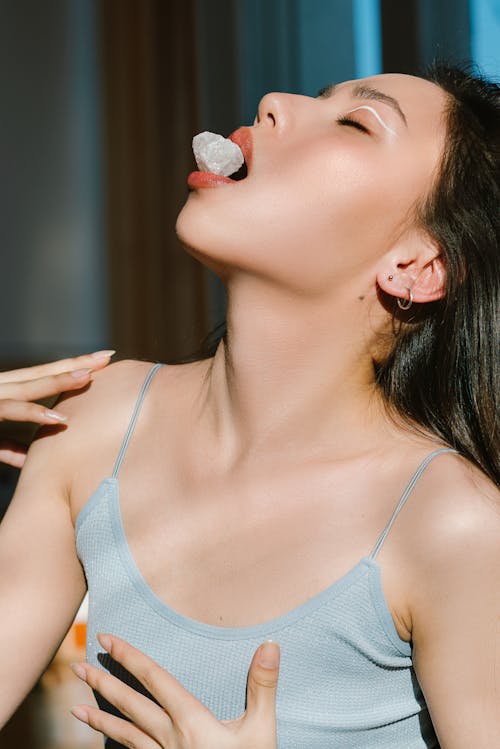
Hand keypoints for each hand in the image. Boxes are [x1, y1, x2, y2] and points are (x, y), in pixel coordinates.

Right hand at [0, 350, 114, 466]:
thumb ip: (11, 447)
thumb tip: (32, 457)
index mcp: (5, 391)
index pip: (41, 375)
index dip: (70, 367)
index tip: (101, 359)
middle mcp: (0, 388)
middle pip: (41, 373)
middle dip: (75, 364)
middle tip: (107, 356)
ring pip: (28, 387)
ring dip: (58, 381)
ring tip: (88, 377)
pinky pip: (9, 410)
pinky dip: (33, 413)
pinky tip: (59, 418)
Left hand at [70, 633, 279, 748]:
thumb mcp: (262, 730)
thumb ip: (262, 686)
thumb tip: (269, 645)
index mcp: (191, 720)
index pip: (154, 679)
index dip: (130, 657)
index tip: (107, 640)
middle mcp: (171, 739)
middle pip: (131, 706)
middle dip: (104, 684)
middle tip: (78, 666)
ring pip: (125, 736)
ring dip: (100, 720)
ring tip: (77, 709)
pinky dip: (117, 747)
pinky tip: (107, 744)